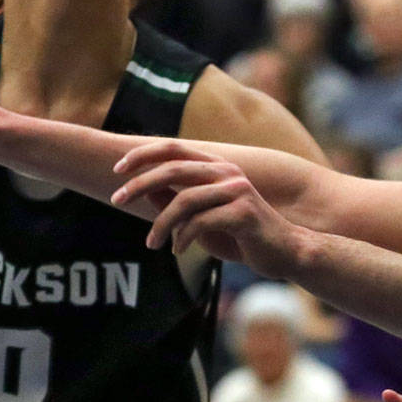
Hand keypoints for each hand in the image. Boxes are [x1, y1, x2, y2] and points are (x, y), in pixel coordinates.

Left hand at [111, 140, 305, 271]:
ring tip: (152, 244)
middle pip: (173, 169)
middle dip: (139, 184)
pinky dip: (183, 238)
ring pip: (184, 201)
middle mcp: (228, 172)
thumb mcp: (203, 218)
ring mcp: (238, 191)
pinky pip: (200, 223)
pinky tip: (179, 251)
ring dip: (161, 225)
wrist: (285, 253)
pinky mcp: (244, 213)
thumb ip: (178, 202)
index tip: (117, 169)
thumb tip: (144, 190)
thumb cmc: (242, 236)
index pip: (174, 148)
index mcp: (218, 167)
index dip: (144, 155)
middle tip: (116, 200)